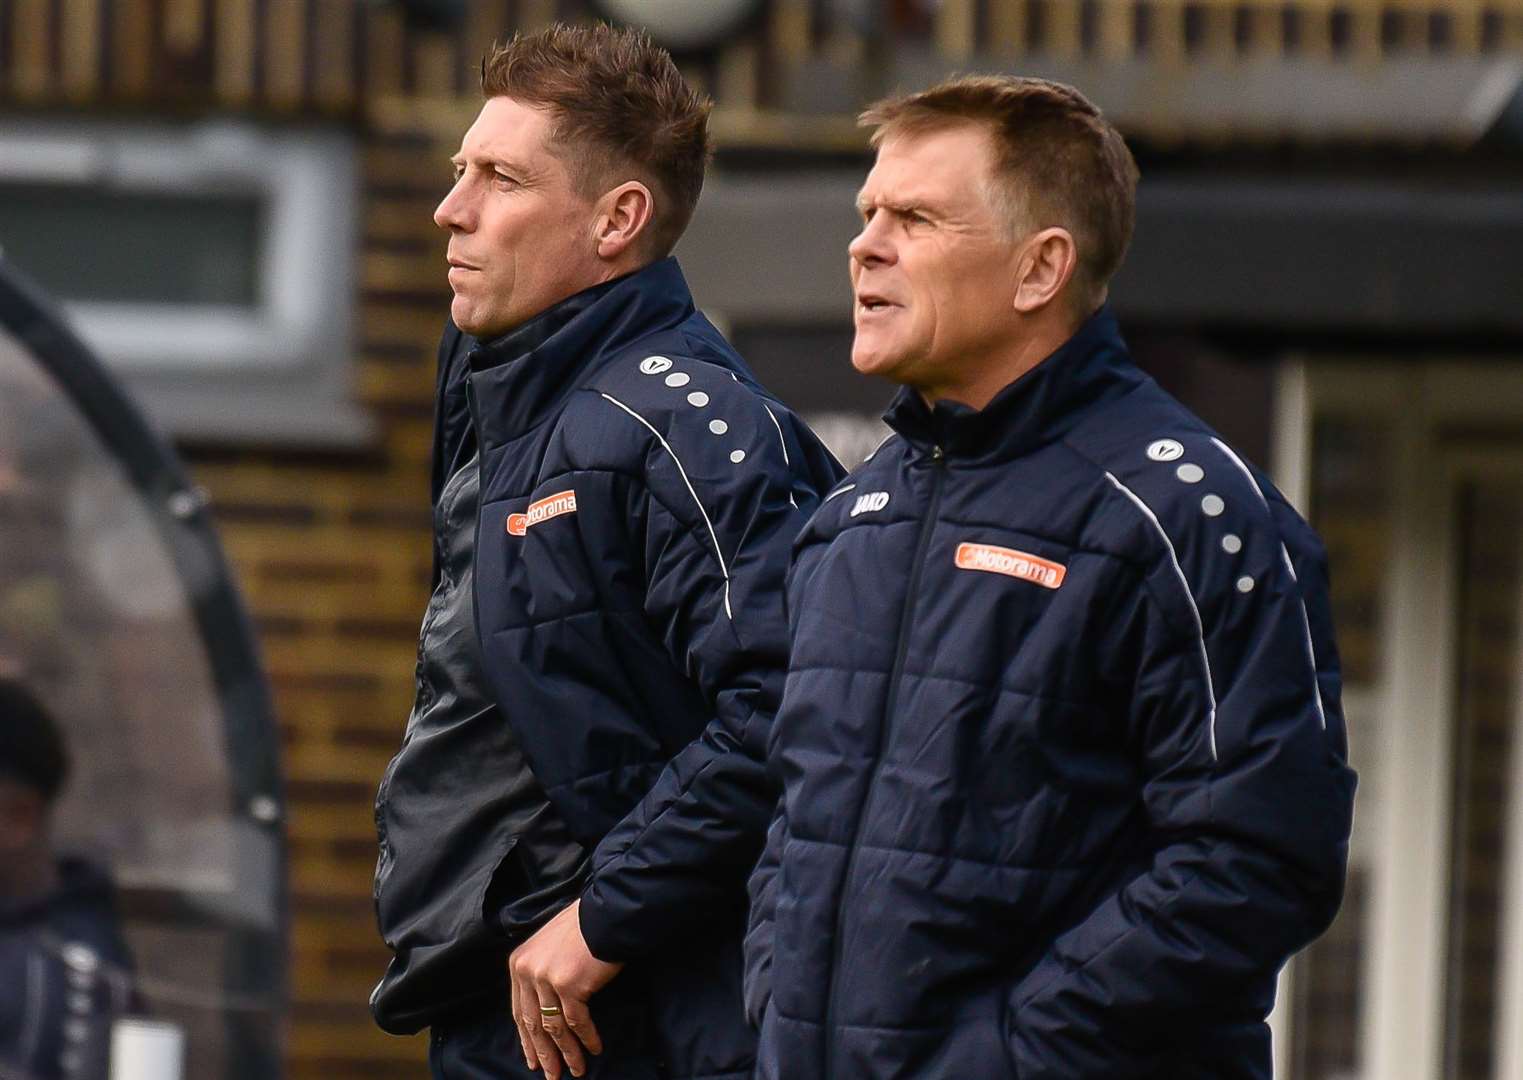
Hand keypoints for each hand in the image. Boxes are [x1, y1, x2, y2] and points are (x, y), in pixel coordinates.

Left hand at [508, 899, 623, 1078]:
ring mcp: (546, 979)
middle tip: (551, 1075)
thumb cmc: (583, 927)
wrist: (606, 914)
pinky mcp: (568, 985)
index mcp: (519, 963)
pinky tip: (594, 1049)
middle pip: (533, 1023)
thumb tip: (544, 1007)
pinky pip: (577, 1021)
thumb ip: (540, 972)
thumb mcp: (549, 946)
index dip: (527, 1040)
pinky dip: (586, 1038)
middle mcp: (527, 971)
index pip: (520, 1011)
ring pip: (555, 1027)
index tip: (533, 1060)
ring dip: (567, 1052)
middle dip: (544, 1053)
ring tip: (576, 1070)